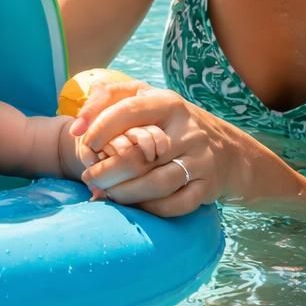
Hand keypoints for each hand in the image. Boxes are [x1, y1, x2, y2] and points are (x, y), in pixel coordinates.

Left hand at [71, 86, 229, 214]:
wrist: (228, 150)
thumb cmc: (170, 122)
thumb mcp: (147, 98)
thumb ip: (109, 97)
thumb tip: (77, 125)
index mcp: (169, 103)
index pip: (129, 110)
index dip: (101, 127)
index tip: (83, 141)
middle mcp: (187, 130)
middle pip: (139, 154)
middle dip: (106, 171)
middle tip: (89, 177)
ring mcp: (200, 160)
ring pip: (156, 184)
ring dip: (124, 194)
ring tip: (106, 193)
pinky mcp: (207, 187)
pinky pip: (176, 205)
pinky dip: (150, 208)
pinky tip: (135, 205)